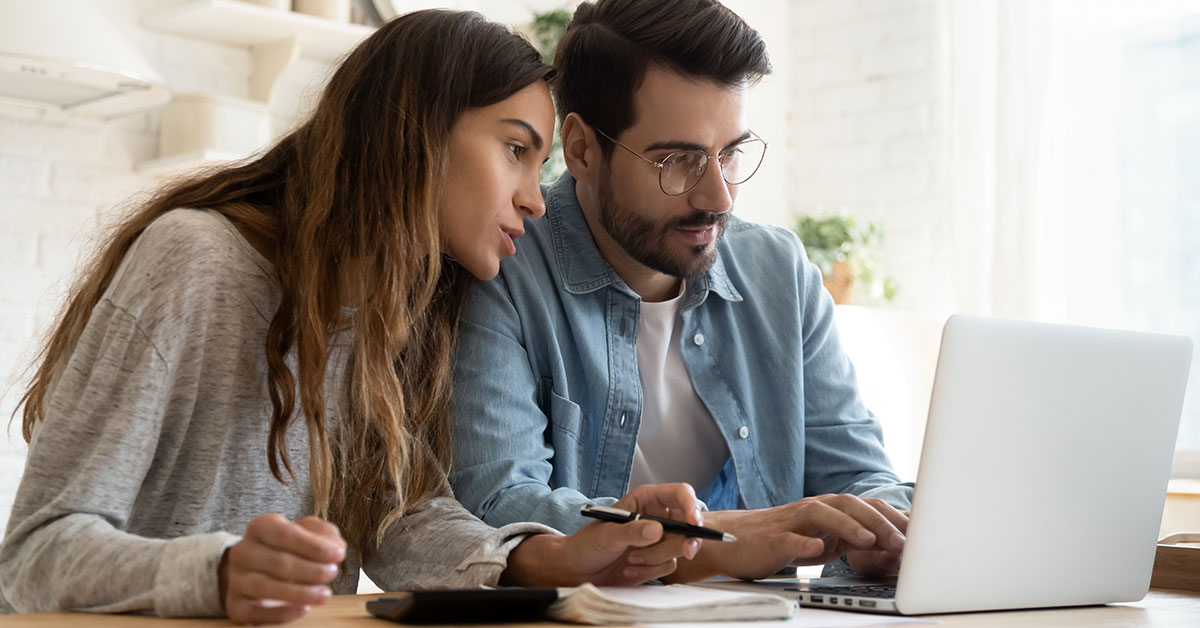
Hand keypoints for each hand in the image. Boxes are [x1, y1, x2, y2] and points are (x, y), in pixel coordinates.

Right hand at [219, 514, 346, 624]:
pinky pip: (255, 612)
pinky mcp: (235, 605)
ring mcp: (236, 579)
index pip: (285, 534)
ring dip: (300, 593)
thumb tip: (335, 547)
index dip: (314, 546)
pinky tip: (304, 609)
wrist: (255, 570)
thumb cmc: (288, 548)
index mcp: (260, 527)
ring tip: (325, 594)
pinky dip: (282, 613)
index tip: (338, 555)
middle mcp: (243, 551)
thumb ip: (324, 534)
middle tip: (332, 573)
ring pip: (265, 587)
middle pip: (278, 562)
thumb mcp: (308, 533)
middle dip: (312, 570)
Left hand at [502, 483, 703, 585]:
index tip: (695, 523)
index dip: (691, 506)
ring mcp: (659, 539)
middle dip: (685, 540)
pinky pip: (669, 565)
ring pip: (679, 547)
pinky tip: (631, 569)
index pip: (680, 494)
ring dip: (656, 558)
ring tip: (631, 560)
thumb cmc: (587, 544)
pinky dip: (651, 571)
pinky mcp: (658, 559)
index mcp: (646, 500)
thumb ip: (632, 532)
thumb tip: (657, 530)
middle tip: (686, 551)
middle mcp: (656, 517)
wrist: (577, 570)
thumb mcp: (607, 535)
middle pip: (688, 523)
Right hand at [667, 495, 906, 581]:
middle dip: (879, 521)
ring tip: (870, 541)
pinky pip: (789, 539)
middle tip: (902, 541)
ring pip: (822, 515)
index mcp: (828, 509)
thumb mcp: (824, 540)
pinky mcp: (772, 539)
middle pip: (849, 505)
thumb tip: (892, 547)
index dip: (893, 518)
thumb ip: (852, 539)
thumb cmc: (781, 540)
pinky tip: (817, 551)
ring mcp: (792, 522)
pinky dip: (804, 543)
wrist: (734, 541)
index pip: (867, 507)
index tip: (920, 535)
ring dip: (849, 526)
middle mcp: (812, 509)